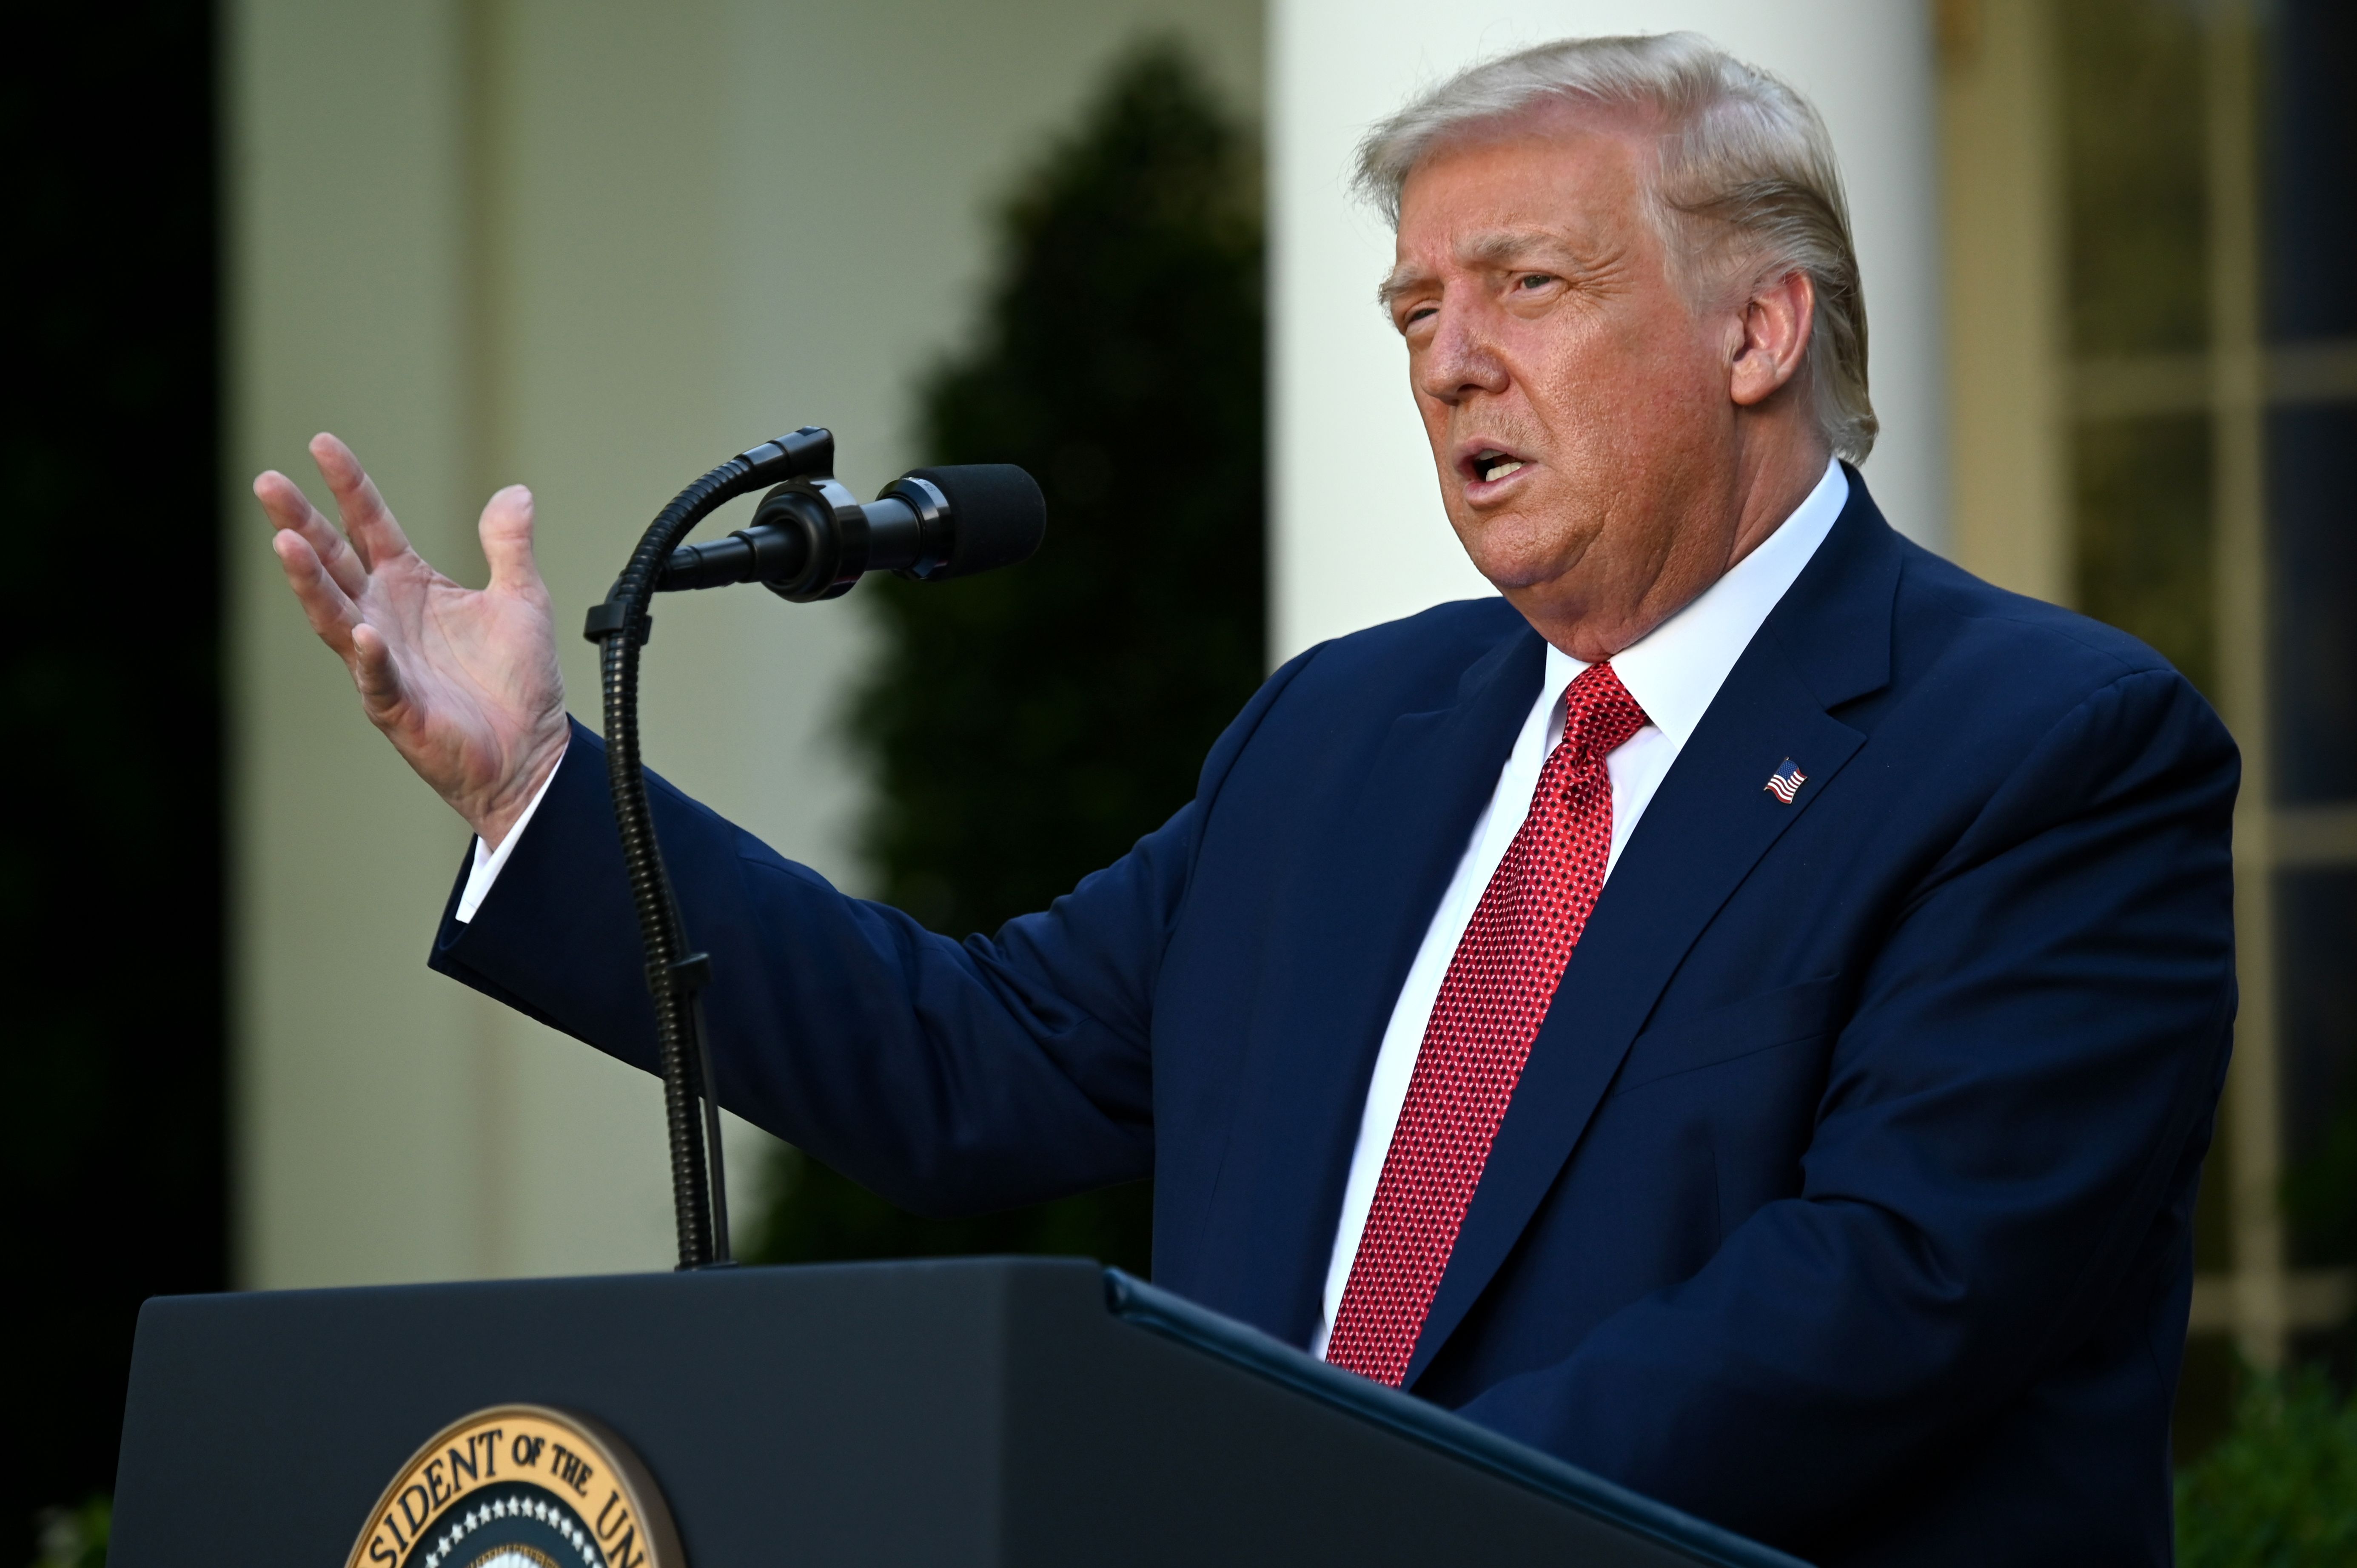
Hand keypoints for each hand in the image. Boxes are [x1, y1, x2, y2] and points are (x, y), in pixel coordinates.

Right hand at [257, 433, 568, 847]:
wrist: (530, 752)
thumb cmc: (517, 681)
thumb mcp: (522, 599)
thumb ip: (509, 546)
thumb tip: (515, 491)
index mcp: (410, 585)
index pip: (370, 525)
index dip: (349, 485)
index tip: (322, 443)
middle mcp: (384, 616)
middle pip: (333, 561)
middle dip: (300, 522)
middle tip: (267, 482)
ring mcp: (383, 661)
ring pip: (335, 615)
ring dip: (310, 581)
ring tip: (286, 541)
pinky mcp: (396, 707)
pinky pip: (376, 678)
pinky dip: (368, 656)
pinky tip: (362, 633)